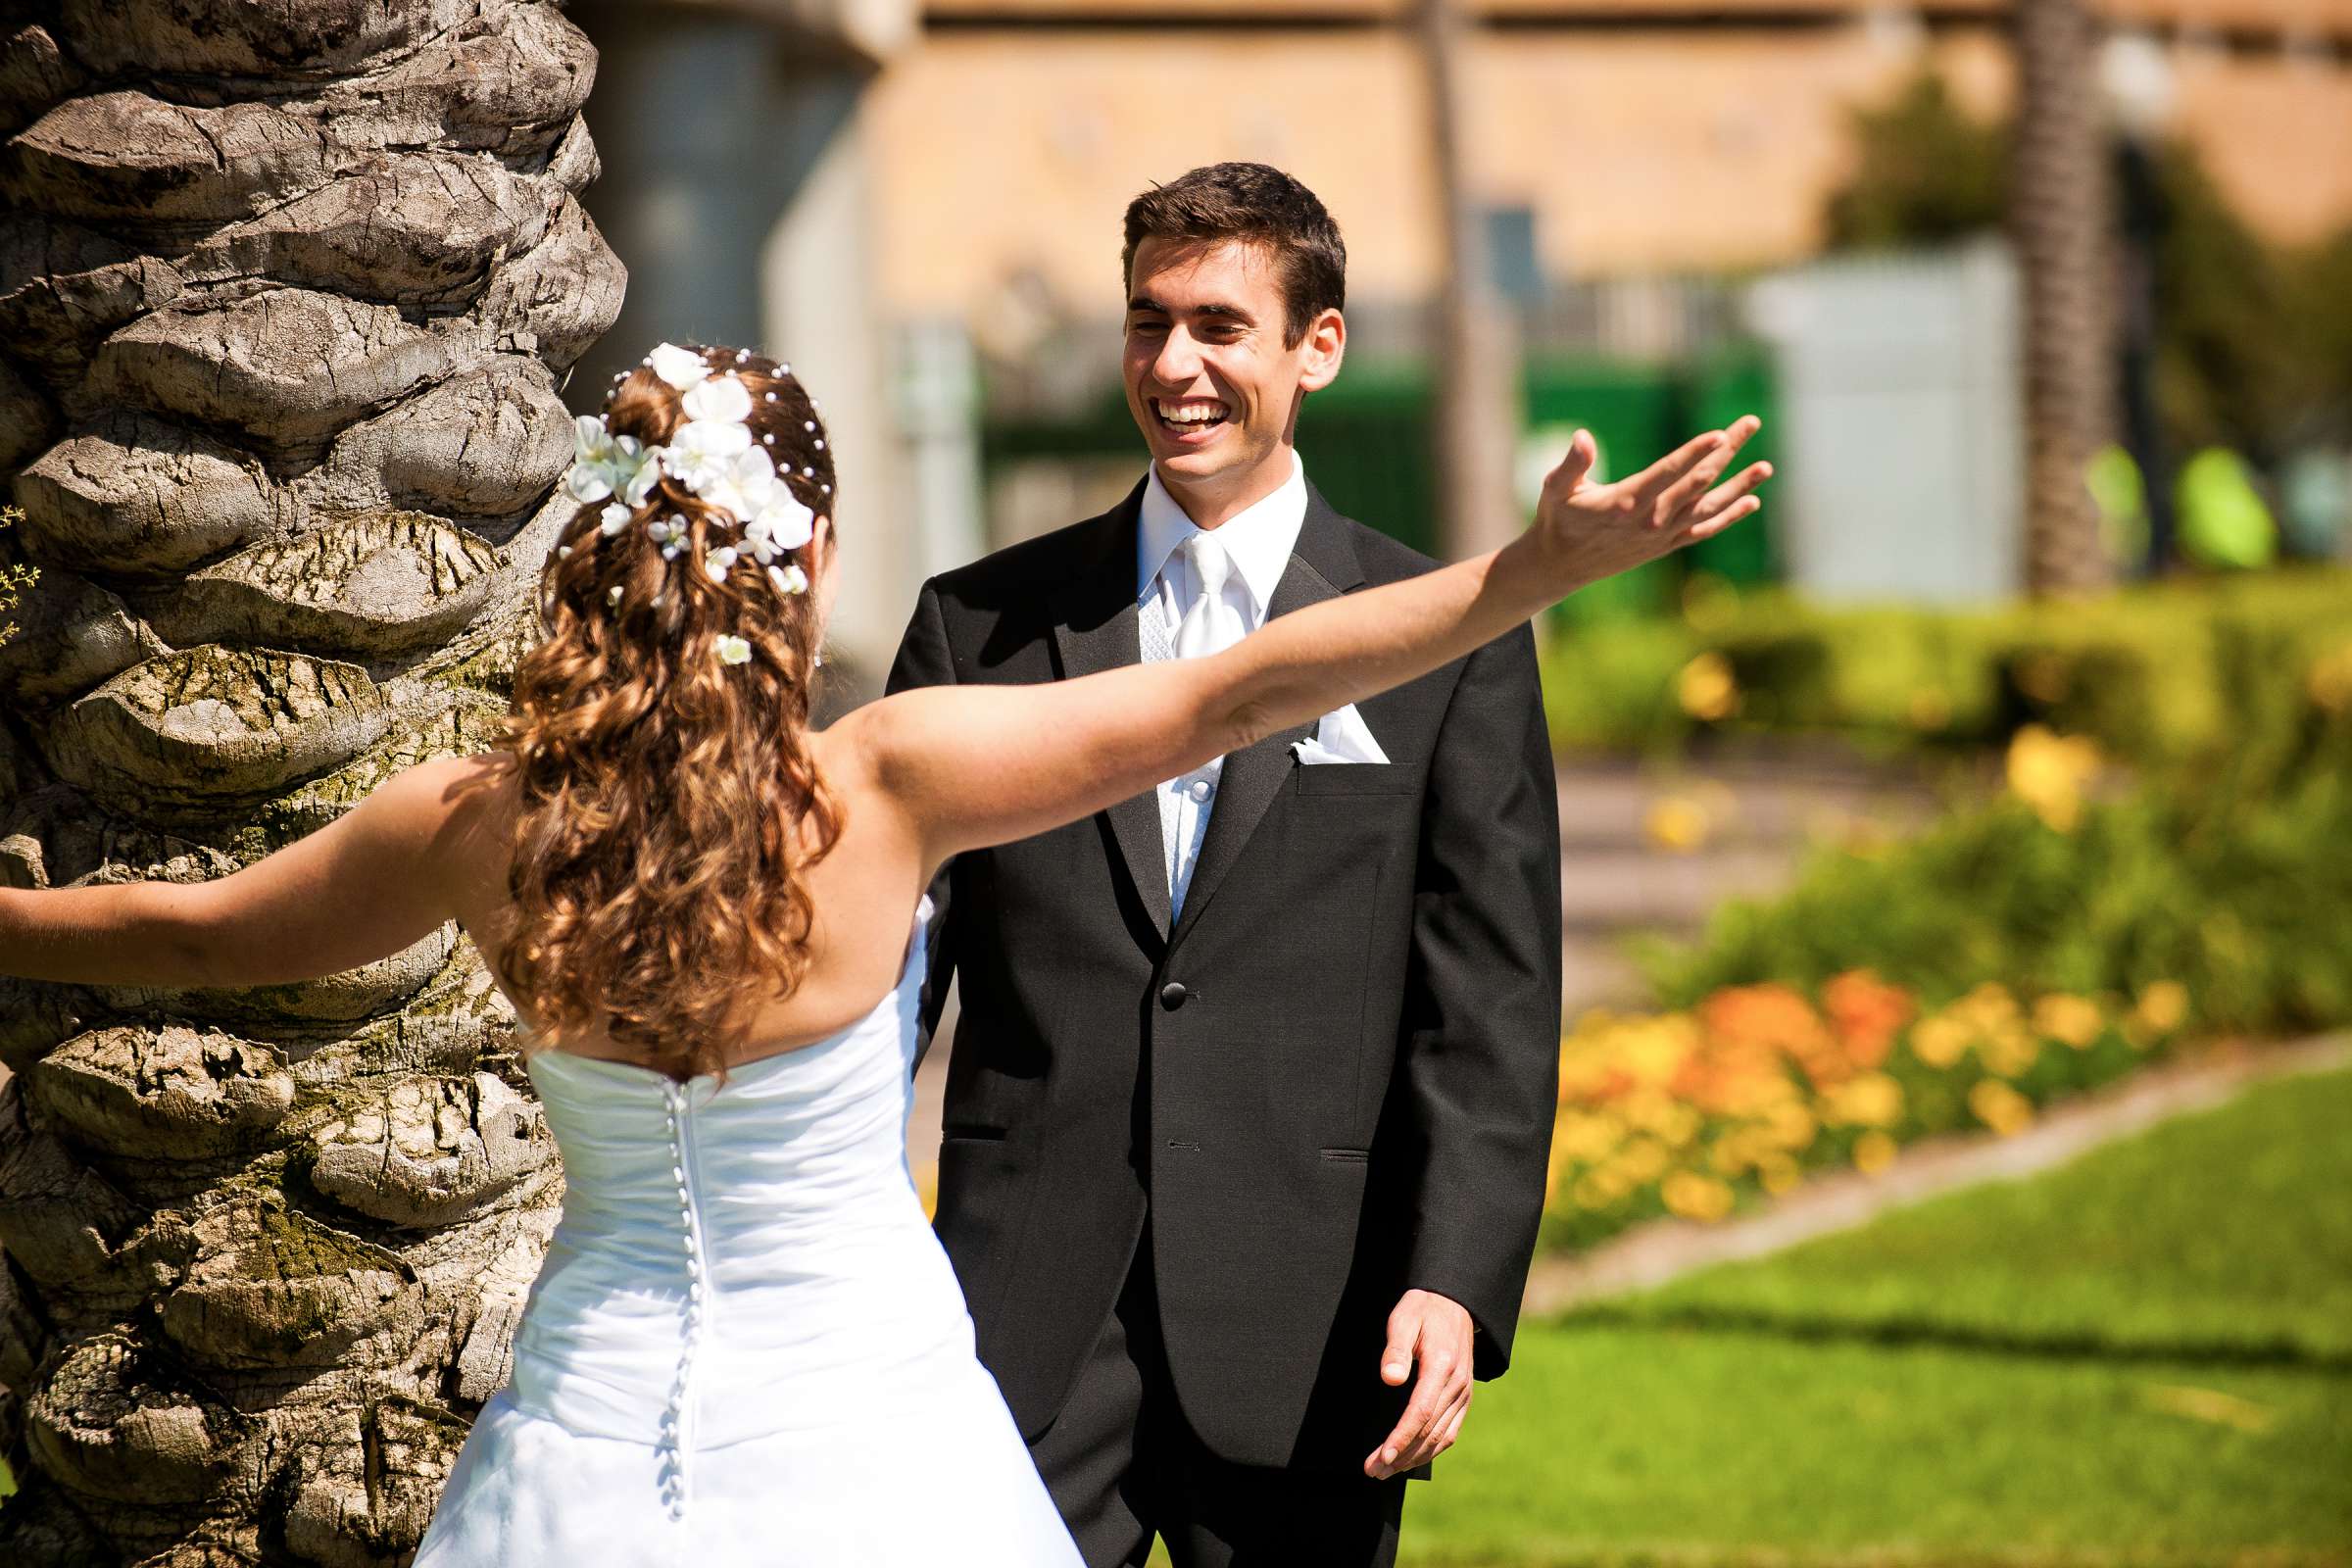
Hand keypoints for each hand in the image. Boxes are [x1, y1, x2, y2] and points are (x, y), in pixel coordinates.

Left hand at [1364, 1289, 1475, 1479]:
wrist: (1454, 1303)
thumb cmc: (1423, 1310)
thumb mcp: (1404, 1319)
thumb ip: (1396, 1349)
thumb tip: (1390, 1378)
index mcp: (1442, 1366)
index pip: (1421, 1412)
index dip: (1401, 1438)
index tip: (1382, 1456)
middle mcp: (1457, 1385)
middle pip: (1429, 1431)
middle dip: (1400, 1456)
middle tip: (1373, 1471)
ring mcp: (1464, 1394)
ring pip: (1441, 1438)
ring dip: (1414, 1459)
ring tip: (1385, 1471)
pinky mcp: (1464, 1398)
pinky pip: (1450, 1432)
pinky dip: (1431, 1450)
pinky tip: (1411, 1458)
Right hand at [1529, 416, 1771, 592]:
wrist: (1562, 566)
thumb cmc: (1558, 519)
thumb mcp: (1556, 488)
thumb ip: (1572, 463)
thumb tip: (1582, 437)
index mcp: (1625, 503)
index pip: (1667, 473)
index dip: (1694, 454)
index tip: (1719, 435)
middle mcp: (1650, 520)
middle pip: (1697, 481)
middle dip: (1726, 452)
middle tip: (1750, 422)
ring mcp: (1661, 535)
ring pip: (1708, 507)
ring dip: (1739, 487)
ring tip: (1766, 467)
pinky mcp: (1666, 544)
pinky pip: (1704, 530)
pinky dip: (1728, 517)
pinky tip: (1751, 502)